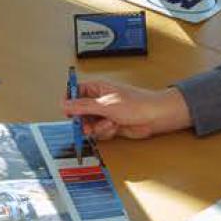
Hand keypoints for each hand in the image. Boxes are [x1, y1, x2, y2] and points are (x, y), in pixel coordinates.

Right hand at [62, 80, 191, 139]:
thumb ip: (83, 106)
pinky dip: (106, 132)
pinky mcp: (111, 125)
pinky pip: (99, 132)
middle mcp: (99, 100)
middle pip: (80, 112)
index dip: (69, 102)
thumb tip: (65, 104)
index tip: (68, 112)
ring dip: (98, 127)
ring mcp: (105, 113)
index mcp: (97, 88)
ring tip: (110, 123)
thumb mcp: (106, 105)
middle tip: (88, 125)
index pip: (75, 92)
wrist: (155, 117)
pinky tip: (116, 127)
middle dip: (84, 120)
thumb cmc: (137, 104)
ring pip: (89, 124)